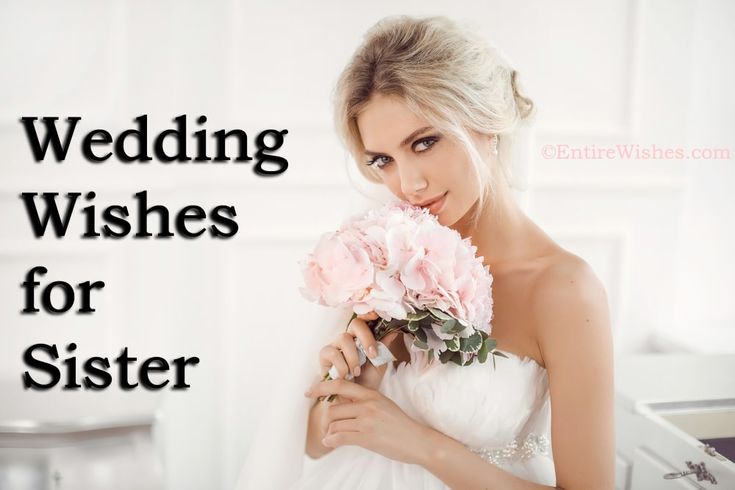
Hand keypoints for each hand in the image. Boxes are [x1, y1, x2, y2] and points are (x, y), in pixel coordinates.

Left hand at [304, 378, 430, 464]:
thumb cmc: (399, 424)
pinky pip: (339, 438)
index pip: (340, 385)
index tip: (309, 392)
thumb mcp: (383, 404)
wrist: (417, 440)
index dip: (321, 387)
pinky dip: (331, 441)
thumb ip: (363, 401)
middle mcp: (367, 405)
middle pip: (333, 408)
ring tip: (332, 437)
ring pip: (335, 424)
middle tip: (327, 427)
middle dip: (327, 420)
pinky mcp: (366, 437)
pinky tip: (330, 443)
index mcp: (370, 394)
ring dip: (329, 432)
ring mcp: (366, 421)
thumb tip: (341, 400)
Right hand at [317, 312, 400, 391]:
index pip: (365, 319)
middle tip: (373, 355)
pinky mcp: (325, 354)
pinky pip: (333, 353)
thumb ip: (385, 346)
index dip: (369, 314)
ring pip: (344, 338)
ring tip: (356, 371)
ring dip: (354, 357)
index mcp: (363, 336)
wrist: (354, 398)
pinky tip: (345, 376)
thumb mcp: (380, 363)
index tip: (376, 316)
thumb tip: (394, 330)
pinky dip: (342, 366)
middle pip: (356, 324)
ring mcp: (336, 344)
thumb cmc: (367, 379)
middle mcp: (349, 337)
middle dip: (366, 338)